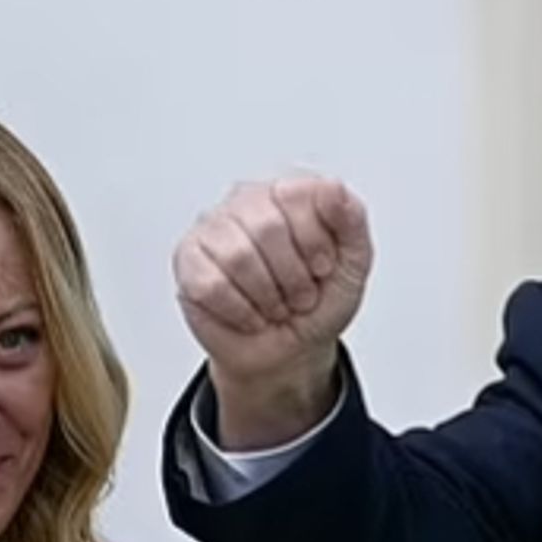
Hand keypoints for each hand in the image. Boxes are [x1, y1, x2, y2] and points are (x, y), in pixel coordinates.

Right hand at [172, 176, 372, 446]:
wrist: (290, 354)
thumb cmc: (318, 304)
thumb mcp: (354, 264)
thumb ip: (352, 219)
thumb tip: (333, 187)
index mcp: (288, 193)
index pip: (296, 194)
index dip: (314, 240)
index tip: (323, 267)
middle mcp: (247, 201)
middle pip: (267, 227)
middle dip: (292, 276)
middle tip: (299, 295)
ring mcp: (213, 228)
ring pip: (237, 256)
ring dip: (267, 296)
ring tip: (275, 305)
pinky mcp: (188, 260)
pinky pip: (211, 284)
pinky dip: (240, 311)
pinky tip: (250, 314)